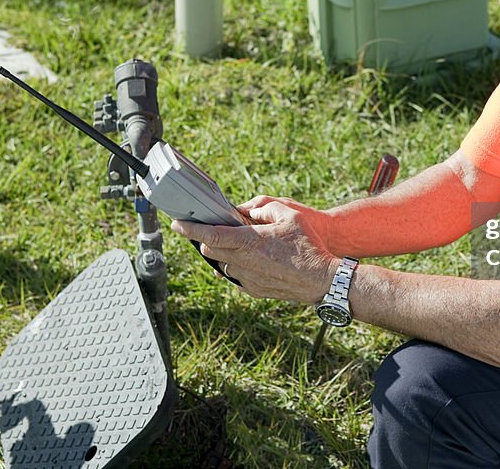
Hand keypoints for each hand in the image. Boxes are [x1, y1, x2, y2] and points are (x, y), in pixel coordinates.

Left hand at [170, 196, 338, 303]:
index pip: (211, 235)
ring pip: (223, 264)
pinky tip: (255, 259)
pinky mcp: (254, 290)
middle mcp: (243, 262)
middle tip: (217, 228)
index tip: (177, 224)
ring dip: (226, 253)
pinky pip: (236, 276)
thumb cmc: (308, 246)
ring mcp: (247, 279)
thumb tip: (247, 212)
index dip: (190, 229)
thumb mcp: (290, 215)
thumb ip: (265, 209)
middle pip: (210, 250)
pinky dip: (239, 266)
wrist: (322, 280)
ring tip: (243, 244)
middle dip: (208, 239)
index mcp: (249, 242)